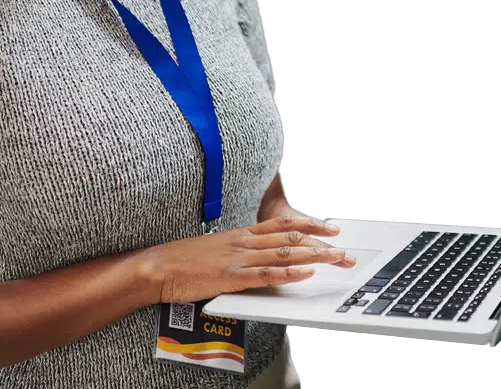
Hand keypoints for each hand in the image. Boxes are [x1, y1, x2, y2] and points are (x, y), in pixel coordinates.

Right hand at [142, 213, 356, 304]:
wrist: (159, 265)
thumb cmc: (183, 259)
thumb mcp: (215, 247)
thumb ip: (237, 249)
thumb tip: (254, 255)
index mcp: (241, 233)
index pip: (281, 224)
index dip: (307, 224)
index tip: (327, 227)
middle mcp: (244, 241)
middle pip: (289, 237)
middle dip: (319, 240)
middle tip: (341, 243)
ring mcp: (239, 257)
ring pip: (283, 253)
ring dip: (313, 255)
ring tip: (334, 256)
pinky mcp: (232, 276)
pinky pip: (265, 274)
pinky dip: (288, 273)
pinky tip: (305, 272)